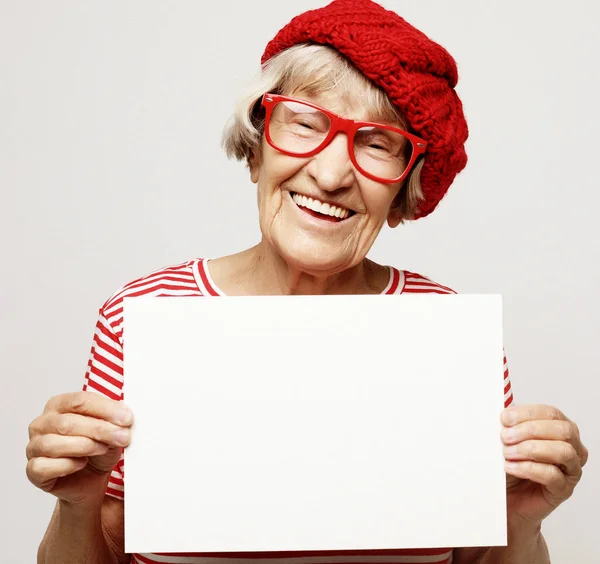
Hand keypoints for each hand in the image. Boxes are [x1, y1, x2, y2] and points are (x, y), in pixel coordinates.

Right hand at [26, 392, 132, 508]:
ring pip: (54, 443)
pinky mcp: (33, 470)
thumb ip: (114, 419)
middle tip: (122, 436)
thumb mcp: (111, 430)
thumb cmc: (98, 450)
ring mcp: (34, 446)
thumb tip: (124, 415)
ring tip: (103, 449)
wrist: (91, 480)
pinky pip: (45, 466)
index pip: (80, 400)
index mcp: (59, 405)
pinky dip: (67, 465)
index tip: (127, 418)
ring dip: (85, 446)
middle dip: (100, 429)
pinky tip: (81, 463)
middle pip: (68, 422)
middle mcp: (42, 423)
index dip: (105, 409)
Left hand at [501, 404, 587, 529]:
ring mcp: (570, 469)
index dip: (527, 413)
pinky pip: (552, 475)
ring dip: (530, 449)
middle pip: (563, 430)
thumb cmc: (509, 464)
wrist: (505, 497)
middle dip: (530, 430)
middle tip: (505, 436)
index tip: (504, 419)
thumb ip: (508, 423)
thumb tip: (502, 408)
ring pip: (563, 451)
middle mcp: (571, 447)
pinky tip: (510, 466)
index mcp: (558, 428)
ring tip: (507, 453)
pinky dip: (528, 468)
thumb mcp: (506, 439)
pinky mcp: (563, 490)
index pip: (551, 413)